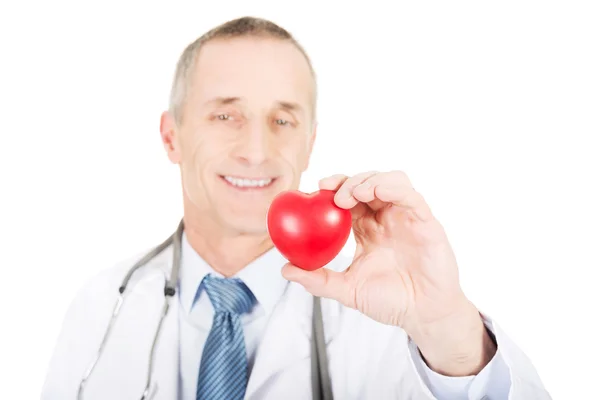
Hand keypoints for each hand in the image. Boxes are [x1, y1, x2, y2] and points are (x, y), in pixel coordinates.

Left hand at [282, 170, 495, 375]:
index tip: (316, 189)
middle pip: (367, 183)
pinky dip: (394, 187)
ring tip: (354, 194)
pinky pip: (411, 196)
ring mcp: (406, 218)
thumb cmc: (390, 302)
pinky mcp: (426, 222)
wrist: (423, 315)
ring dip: (370, 180)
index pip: (348, 198)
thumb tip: (285, 270)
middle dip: (348, 180)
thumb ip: (318, 280)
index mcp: (367, 229)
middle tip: (332, 192)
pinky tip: (378, 191)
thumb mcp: (348, 290)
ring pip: (390, 180)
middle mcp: (386, 218)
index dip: (333, 188)